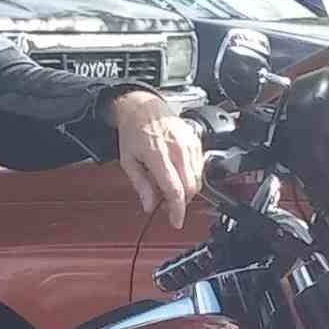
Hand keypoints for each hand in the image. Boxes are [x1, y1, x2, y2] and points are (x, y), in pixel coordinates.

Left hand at [108, 90, 203, 227]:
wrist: (144, 107)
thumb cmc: (134, 131)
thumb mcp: (128, 161)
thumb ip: (140, 185)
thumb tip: (149, 205)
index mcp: (158, 155)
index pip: (174, 190)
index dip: (177, 210)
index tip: (176, 221)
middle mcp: (177, 150)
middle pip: (189, 188)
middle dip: (180, 202)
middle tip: (166, 205)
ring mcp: (189, 145)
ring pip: (197, 180)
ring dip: (186, 191)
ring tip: (170, 188)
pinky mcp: (196, 143)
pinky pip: (200, 168)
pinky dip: (191, 178)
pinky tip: (178, 176)